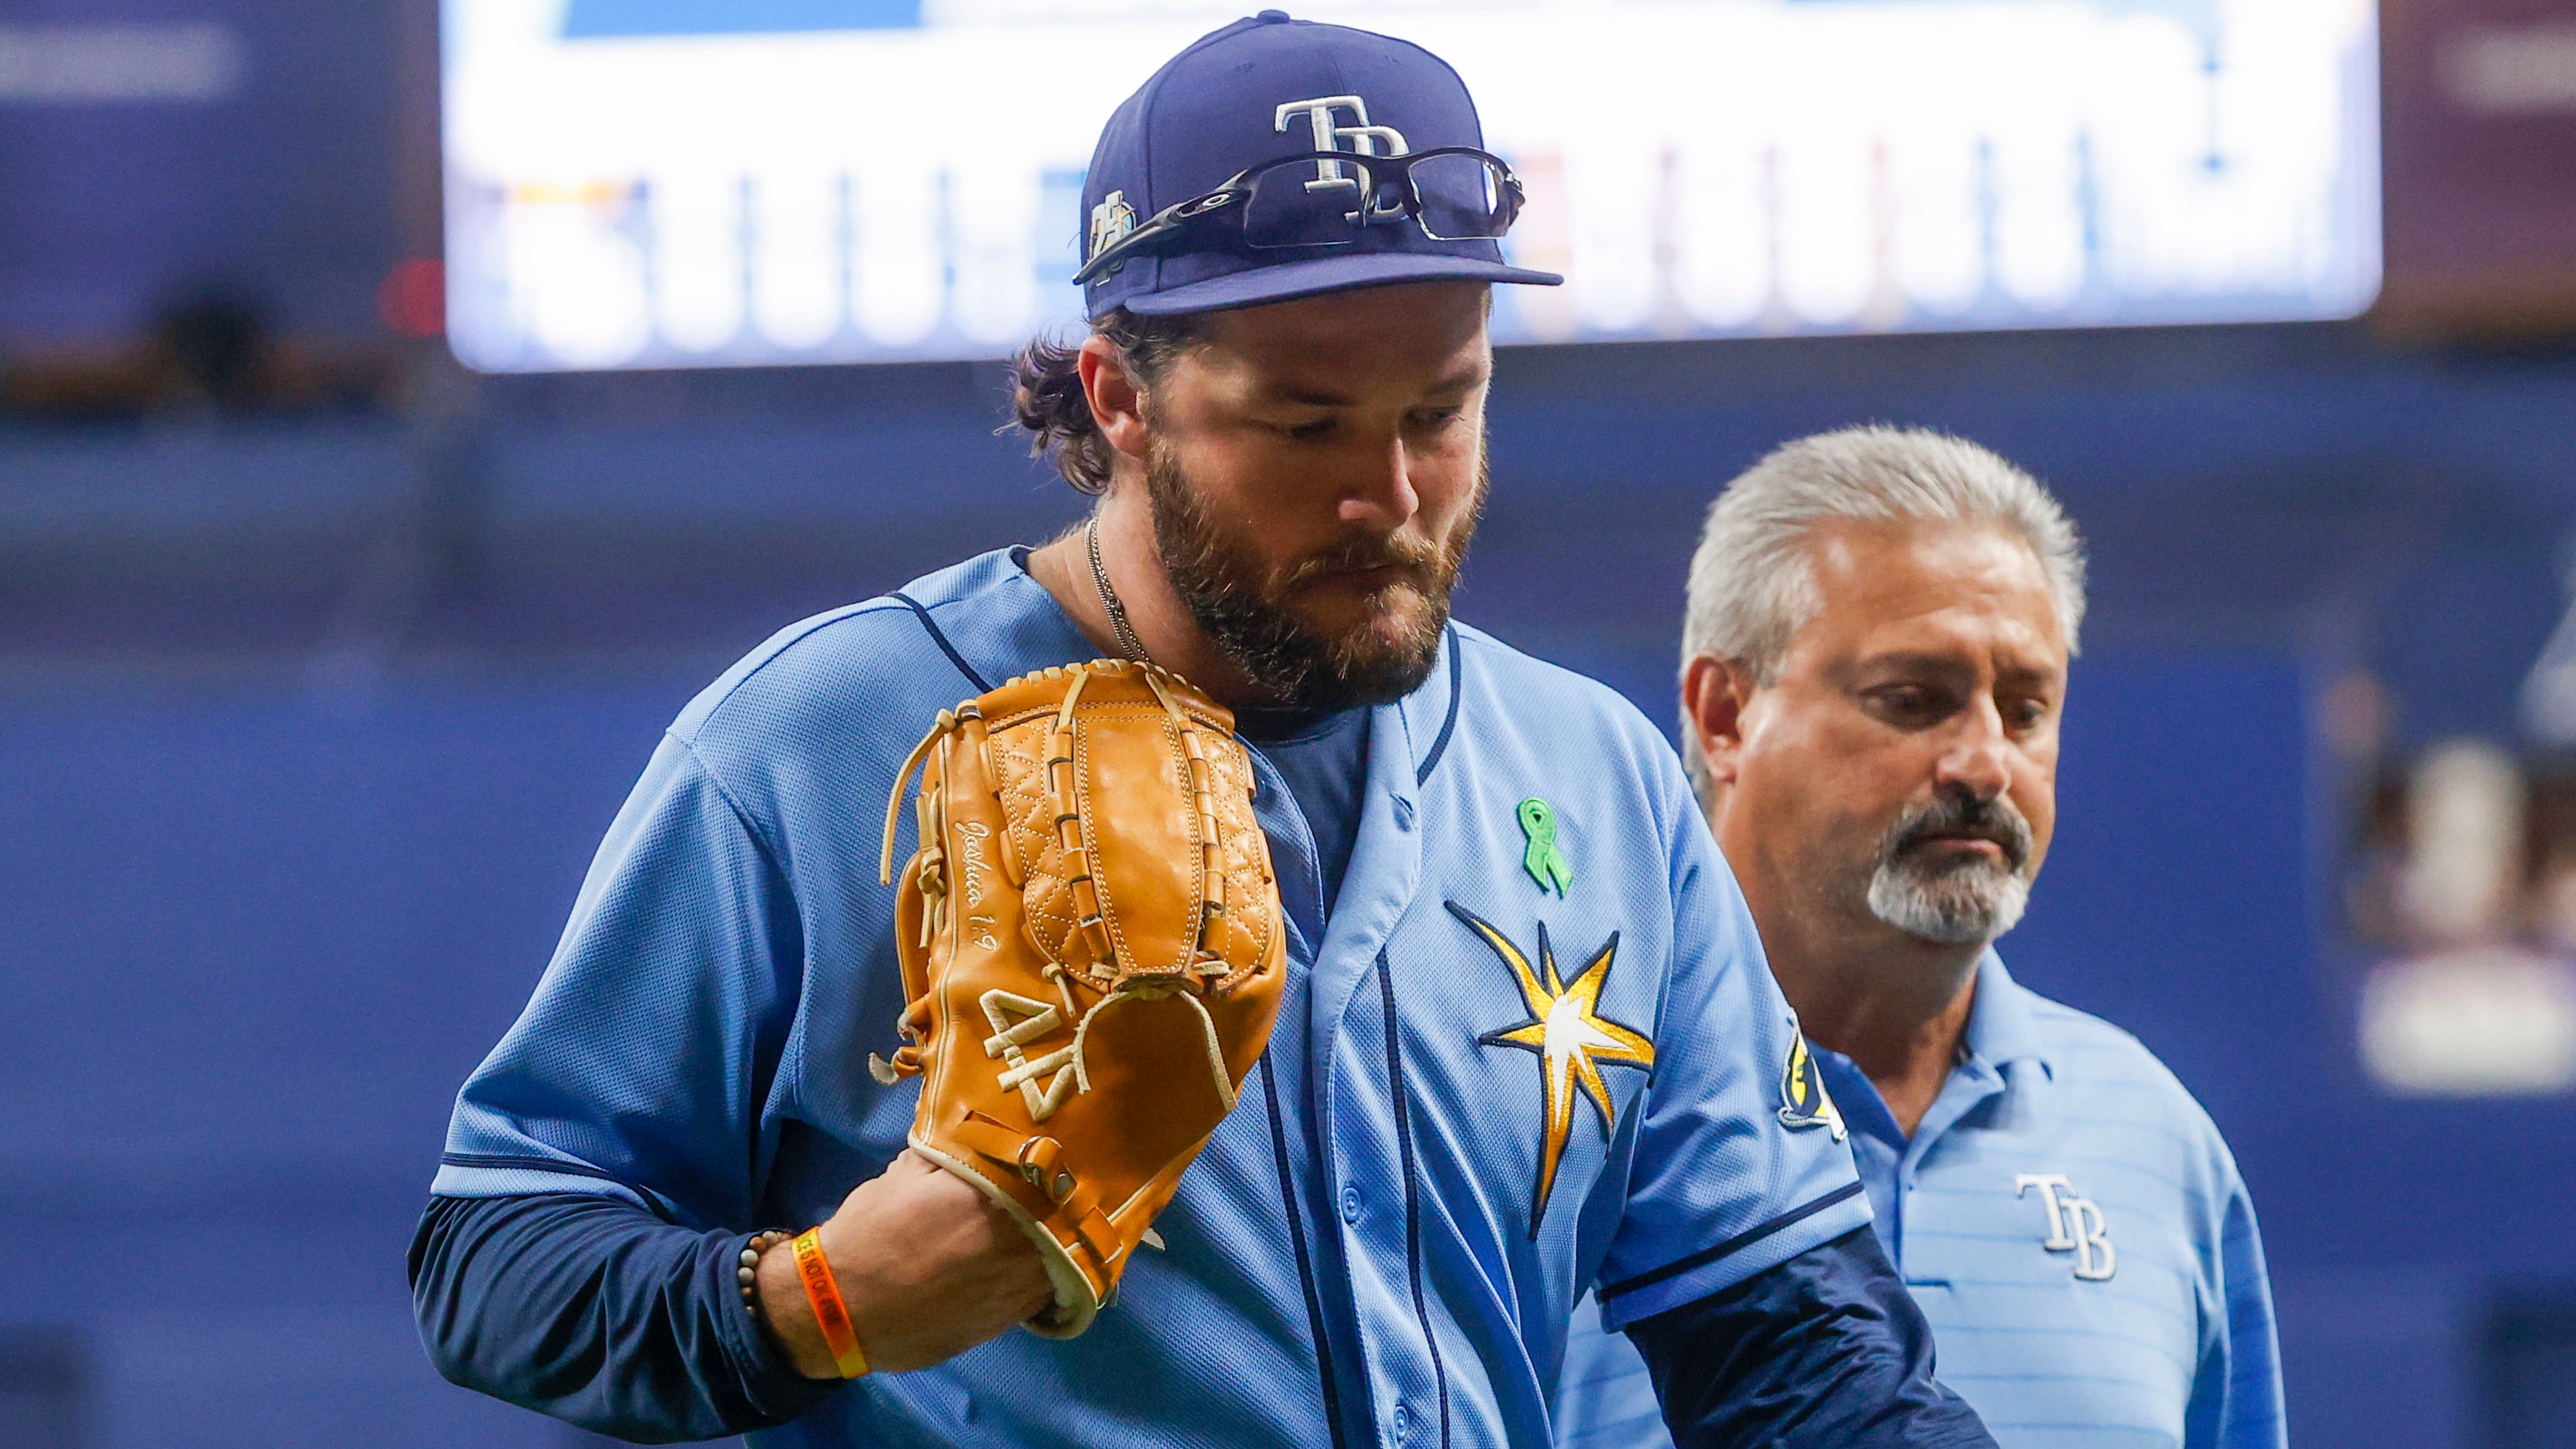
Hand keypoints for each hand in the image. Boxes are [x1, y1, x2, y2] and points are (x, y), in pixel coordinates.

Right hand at [756, 1150, 1053, 1376]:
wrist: (842, 1309)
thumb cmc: (871, 1232)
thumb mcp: (907, 1171)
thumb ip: (953, 1150)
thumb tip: (984, 1131)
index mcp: (993, 1200)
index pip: (1050, 1173)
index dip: (1060, 1162)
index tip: (1062, 1151)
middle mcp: (1016, 1246)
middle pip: (1066, 1218)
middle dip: (1066, 1202)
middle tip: (1062, 1187)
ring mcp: (1015, 1289)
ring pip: (1066, 1259)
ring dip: (1064, 1241)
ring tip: (1057, 1224)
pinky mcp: (1006, 1321)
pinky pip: (1048, 1294)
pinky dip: (1050, 1276)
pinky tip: (1039, 1263)